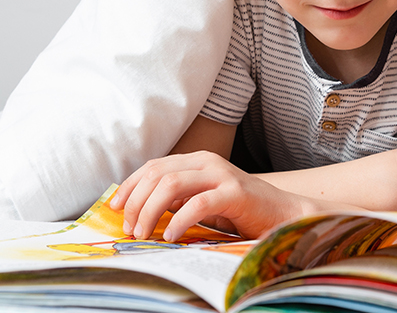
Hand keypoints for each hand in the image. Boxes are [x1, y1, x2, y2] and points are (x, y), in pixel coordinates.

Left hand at [110, 151, 317, 241]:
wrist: (283, 215)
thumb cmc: (240, 212)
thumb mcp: (202, 202)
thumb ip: (177, 199)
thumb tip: (138, 212)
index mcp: (197, 161)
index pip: (153, 166)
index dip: (129, 186)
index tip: (114, 208)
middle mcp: (207, 162)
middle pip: (157, 174)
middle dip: (135, 202)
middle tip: (129, 228)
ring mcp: (222, 175)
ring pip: (171, 184)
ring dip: (150, 211)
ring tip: (144, 233)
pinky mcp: (235, 193)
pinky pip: (198, 204)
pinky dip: (179, 221)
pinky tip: (172, 236)